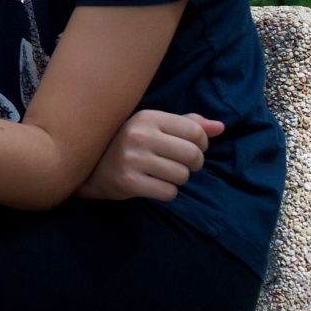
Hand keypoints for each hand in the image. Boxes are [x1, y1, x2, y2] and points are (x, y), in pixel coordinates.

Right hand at [77, 110, 222, 200]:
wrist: (90, 168)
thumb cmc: (130, 145)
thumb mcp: (154, 128)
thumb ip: (188, 125)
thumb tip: (220, 127)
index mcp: (147, 117)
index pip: (195, 131)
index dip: (201, 144)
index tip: (188, 148)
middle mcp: (139, 135)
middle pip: (193, 155)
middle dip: (193, 164)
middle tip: (180, 165)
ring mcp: (132, 158)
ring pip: (182, 176)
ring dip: (178, 179)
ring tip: (162, 174)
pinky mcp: (129, 181)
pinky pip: (169, 192)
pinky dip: (166, 192)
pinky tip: (153, 185)